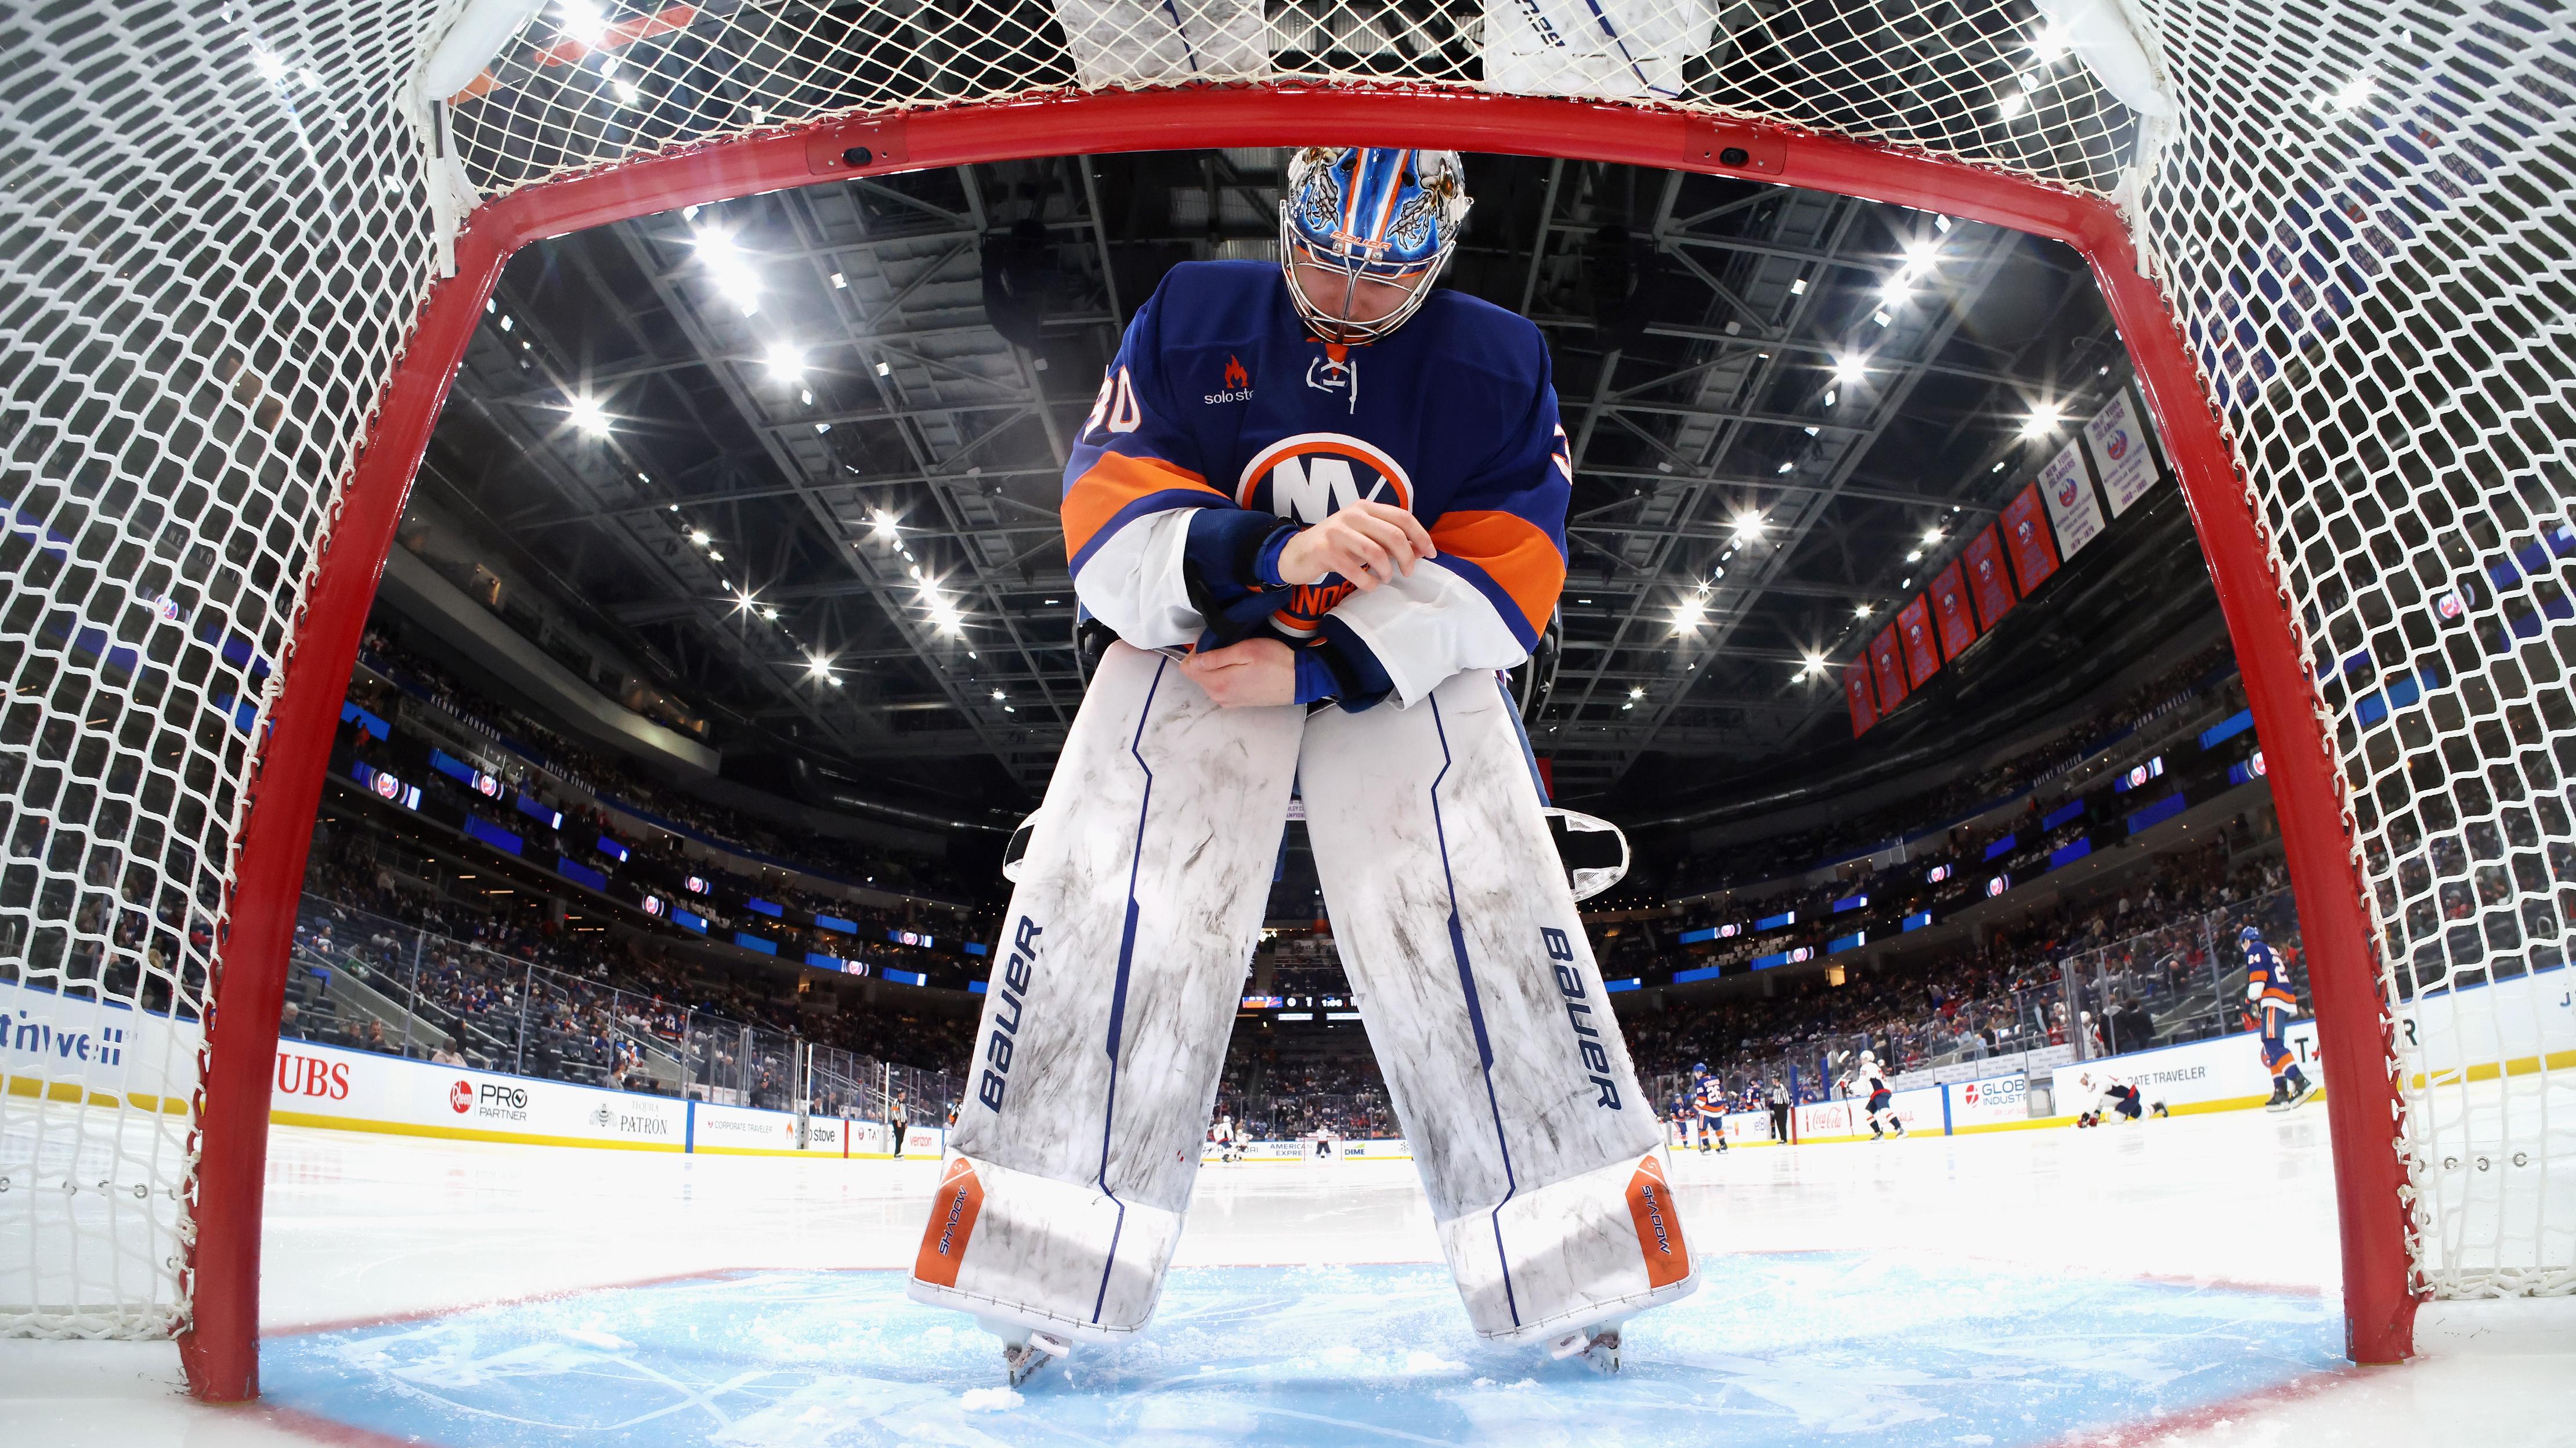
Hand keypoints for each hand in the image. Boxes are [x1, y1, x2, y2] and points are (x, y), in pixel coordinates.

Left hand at [1179, 637, 1295, 707]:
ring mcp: (1228, 702)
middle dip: (1205, 659)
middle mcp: (1218, 696)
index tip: (1212, 642)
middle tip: (1226, 645)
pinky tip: (1240, 668)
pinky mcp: (1237, 703)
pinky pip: (1220, 687)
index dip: (1195, 651)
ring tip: (1236, 656)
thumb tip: (1192, 661)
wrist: (1299, 680)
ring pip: (1208, 681)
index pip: (1187, 669)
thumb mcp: (1246, 651)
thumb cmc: (1275, 660)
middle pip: (1197, 675)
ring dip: (1215, 667)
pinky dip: (1223, 676)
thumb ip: (1216, 657)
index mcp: (1218, 684)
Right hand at [1275, 500, 1434, 591]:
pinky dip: (1368, 582)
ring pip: (1376, 552)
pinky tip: (1370, 585)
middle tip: (1407, 573)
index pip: (1403, 516)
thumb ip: (1388, 539)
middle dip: (1408, 557)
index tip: (1431, 553)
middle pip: (1394, 535)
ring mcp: (1337, 531)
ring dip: (1386, 571)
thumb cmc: (1336, 546)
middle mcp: (1352, 514)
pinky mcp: (1325, 550)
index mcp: (1365, 507)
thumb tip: (1421, 549)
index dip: (1421, 535)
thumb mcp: (1363, 536)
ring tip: (1384, 579)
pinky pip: (1355, 570)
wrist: (1296, 553)